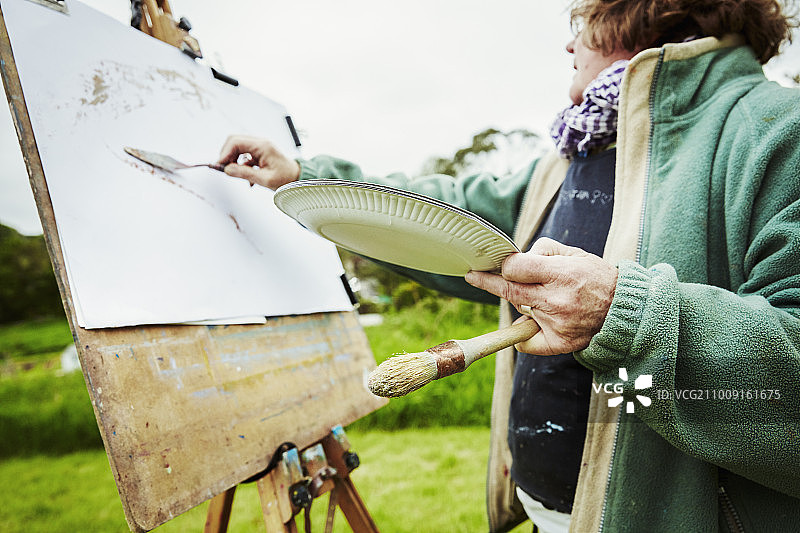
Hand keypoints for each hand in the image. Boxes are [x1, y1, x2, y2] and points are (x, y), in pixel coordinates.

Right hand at [217, 135, 300, 188]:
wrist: (297, 177)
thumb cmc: (286, 178)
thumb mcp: (264, 179)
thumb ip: (245, 174)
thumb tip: (227, 170)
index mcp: (262, 146)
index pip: (236, 142)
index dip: (224, 153)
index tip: (220, 165)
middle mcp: (260, 143)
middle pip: (234, 142)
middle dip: (226, 155)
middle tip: (225, 169)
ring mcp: (259, 146)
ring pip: (237, 147)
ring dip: (233, 160)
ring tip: (236, 173)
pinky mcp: (259, 152)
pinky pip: (243, 154)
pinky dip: (240, 163)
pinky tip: (246, 175)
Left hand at [464, 237, 617, 354]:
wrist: (623, 310)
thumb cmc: (596, 277)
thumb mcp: (573, 253)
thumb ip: (541, 251)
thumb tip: (514, 260)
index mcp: (561, 274)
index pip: (515, 269)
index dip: (505, 265)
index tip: (497, 265)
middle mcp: (557, 300)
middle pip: (509, 291)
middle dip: (487, 281)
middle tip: (474, 276)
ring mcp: (557, 324)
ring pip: (519, 310)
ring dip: (522, 302)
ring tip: (545, 298)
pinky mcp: (559, 343)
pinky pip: (526, 342)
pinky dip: (522, 335)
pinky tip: (529, 325)